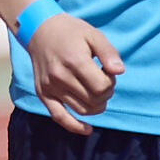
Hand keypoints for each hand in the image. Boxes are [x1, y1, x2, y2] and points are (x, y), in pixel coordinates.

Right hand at [27, 12, 121, 133]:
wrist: (39, 30)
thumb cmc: (71, 32)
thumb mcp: (93, 34)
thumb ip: (108, 52)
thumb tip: (119, 71)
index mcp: (75, 61)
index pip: (102, 87)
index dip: (111, 82)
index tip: (106, 71)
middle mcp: (60, 76)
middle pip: (94, 100)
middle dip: (105, 93)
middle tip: (102, 79)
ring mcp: (50, 87)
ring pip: (82, 110)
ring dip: (96, 105)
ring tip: (94, 90)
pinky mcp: (43, 94)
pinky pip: (59, 117)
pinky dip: (75, 126)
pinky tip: (87, 129)